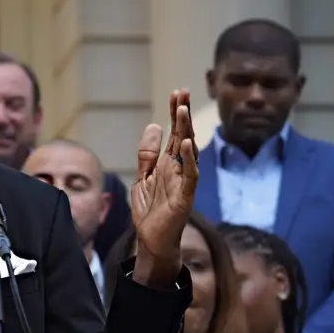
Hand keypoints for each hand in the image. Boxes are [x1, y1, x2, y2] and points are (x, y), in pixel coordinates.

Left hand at [130, 89, 199, 286]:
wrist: (152, 241)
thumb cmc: (151, 211)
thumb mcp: (143, 177)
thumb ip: (147, 154)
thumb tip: (153, 125)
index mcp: (168, 163)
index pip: (174, 133)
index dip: (175, 113)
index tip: (177, 92)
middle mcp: (178, 168)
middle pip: (182, 136)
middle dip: (182, 114)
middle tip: (183, 91)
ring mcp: (183, 181)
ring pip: (188, 151)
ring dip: (185, 130)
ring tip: (183, 110)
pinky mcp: (185, 196)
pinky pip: (190, 175)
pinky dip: (190, 159)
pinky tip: (188, 143)